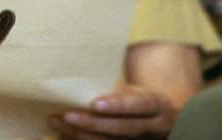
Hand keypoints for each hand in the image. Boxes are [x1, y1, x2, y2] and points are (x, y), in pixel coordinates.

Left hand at [48, 85, 177, 138]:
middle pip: (121, 129)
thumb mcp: (139, 92)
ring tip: (57, 121)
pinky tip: (64, 132)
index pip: (139, 105)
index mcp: (156, 105)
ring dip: (80, 134)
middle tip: (67, 114)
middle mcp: (152, 128)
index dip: (118, 105)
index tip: (95, 103)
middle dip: (92, 123)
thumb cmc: (143, 103)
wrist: (164, 123)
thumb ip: (120, 93)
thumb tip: (86, 87)